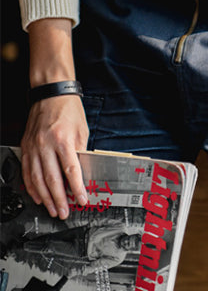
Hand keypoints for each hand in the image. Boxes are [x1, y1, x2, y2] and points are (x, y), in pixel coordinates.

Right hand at [20, 95, 88, 218]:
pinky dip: (32, 186)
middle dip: (59, 199)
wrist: (51, 94)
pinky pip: (27, 172)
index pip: (71, 171)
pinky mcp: (26, 147)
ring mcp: (33, 147)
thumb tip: (81, 171)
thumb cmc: (69, 109)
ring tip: (52, 209)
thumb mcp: (82, 130)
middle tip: (63, 212)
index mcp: (63, 140)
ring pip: (37, 179)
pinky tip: (37, 196)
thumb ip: (81, 151)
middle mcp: (46, 145)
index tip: (82, 200)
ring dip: (45, 198)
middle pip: (52, 179)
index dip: (77, 188)